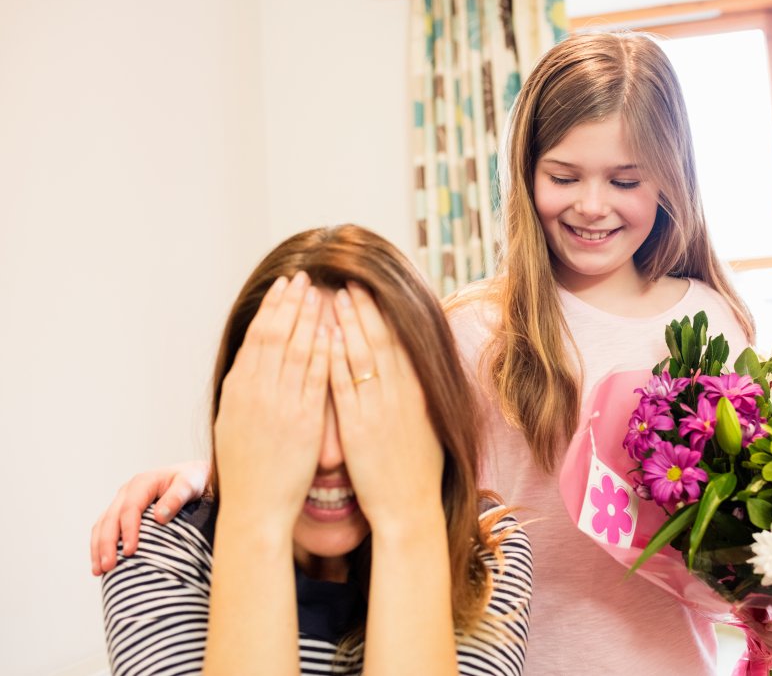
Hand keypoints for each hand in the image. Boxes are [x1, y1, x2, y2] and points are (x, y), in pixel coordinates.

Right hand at [90, 460, 208, 574]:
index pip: (130, 509)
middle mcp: (127, 491)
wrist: (191, 475)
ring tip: (100, 570)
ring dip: (98, 548)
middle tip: (109, 567)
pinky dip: (99, 545)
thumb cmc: (192, 480)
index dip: (128, 530)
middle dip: (107, 544)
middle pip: (111, 518)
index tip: (130, 551)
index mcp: (142, 483)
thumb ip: (177, 497)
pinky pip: (104, 528)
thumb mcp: (190, 484)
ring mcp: (121, 501)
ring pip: (102, 525)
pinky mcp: (120, 512)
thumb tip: (160, 517)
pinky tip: (101, 563)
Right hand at [213, 271, 329, 528]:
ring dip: (310, 317)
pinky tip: (335, 331)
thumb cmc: (247, 470)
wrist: (254, 508)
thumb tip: (252, 364)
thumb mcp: (234, 422)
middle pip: (276, 334)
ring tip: (323, 292)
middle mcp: (256, 391)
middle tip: (304, 275)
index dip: (272, 307)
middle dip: (291, 302)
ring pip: (297, 349)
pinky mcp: (303, 421)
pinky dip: (325, 351)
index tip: (284, 285)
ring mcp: (279, 404)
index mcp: (238, 389)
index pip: (257, 335)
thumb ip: (245, 390)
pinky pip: (316, 378)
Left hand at [328, 285, 444, 533]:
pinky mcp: (359, 428)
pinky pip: (345, 386)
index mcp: (418, 395)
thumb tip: (413, 376)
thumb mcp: (427, 428)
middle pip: (383, 341)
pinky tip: (326, 338)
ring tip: (336, 297)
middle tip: (353, 282)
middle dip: (367, 310)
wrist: (411, 508)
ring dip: (349, 324)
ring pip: (363, 356)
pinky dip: (336, 359)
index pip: (402, 344)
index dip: (387, 315)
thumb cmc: (417, 474)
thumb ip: (417, 399)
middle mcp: (401, 396)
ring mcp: (380, 410)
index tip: (374, 292)